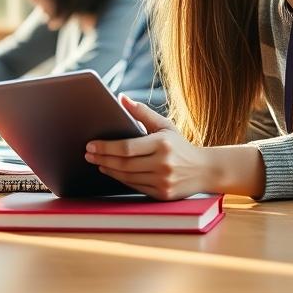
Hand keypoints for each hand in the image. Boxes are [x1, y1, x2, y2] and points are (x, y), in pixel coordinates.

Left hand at [83, 95, 213, 199]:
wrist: (205, 170)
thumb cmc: (180, 145)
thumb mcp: (164, 126)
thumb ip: (142, 112)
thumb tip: (121, 98)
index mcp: (163, 144)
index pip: (127, 147)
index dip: (106, 147)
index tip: (90, 144)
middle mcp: (163, 164)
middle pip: (124, 164)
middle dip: (102, 159)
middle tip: (88, 154)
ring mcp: (163, 181)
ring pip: (127, 177)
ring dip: (108, 169)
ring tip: (97, 162)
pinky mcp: (162, 194)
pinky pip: (135, 186)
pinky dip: (120, 179)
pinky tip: (112, 171)